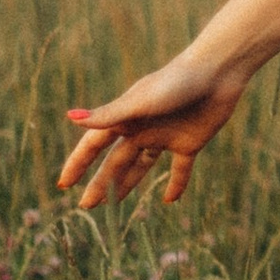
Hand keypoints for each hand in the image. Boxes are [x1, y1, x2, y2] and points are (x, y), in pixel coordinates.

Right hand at [57, 56, 247, 211]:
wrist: (216, 74)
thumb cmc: (175, 83)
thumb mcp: (139, 103)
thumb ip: (107, 115)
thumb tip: (70, 117)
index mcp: (125, 118)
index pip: (94, 145)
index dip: (78, 164)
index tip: (63, 184)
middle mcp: (141, 129)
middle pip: (115, 161)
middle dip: (100, 183)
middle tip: (86, 206)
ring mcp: (164, 136)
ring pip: (140, 166)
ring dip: (127, 184)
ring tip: (114, 204)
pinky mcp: (189, 142)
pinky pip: (180, 169)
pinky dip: (175, 185)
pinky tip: (168, 201)